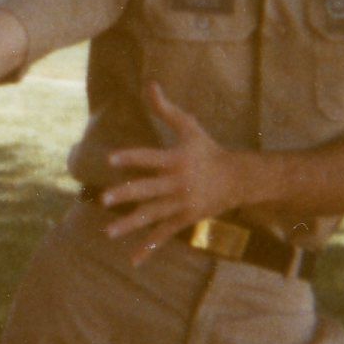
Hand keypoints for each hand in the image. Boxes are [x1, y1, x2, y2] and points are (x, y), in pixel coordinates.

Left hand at [94, 83, 246, 264]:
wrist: (239, 179)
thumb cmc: (208, 149)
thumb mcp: (189, 127)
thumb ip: (166, 109)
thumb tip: (149, 83)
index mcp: (176, 160)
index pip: (149, 158)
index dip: (131, 158)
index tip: (110, 159)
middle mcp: (177, 183)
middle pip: (148, 189)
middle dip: (126, 194)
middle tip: (104, 199)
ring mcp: (181, 204)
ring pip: (152, 215)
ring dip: (130, 224)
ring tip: (108, 232)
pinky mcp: (185, 219)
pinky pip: (164, 234)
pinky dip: (149, 247)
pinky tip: (133, 259)